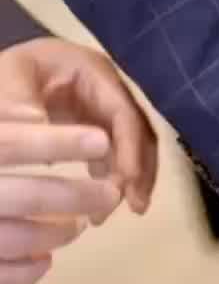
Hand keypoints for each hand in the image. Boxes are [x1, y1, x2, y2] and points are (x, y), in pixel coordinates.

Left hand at [0, 36, 157, 283]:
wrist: (4, 75)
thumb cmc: (10, 75)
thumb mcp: (12, 85)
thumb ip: (27, 110)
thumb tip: (43, 132)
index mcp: (93, 72)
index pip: (122, 112)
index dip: (130, 148)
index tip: (125, 186)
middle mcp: (105, 89)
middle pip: (136, 127)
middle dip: (139, 166)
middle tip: (136, 206)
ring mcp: (100, 106)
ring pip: (128, 142)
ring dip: (130, 175)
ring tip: (119, 210)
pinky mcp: (91, 123)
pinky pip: (111, 150)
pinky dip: (113, 175)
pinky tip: (100, 203)